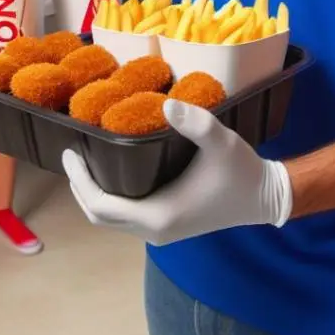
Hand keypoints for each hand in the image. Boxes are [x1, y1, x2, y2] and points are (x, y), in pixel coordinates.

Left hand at [62, 99, 292, 245]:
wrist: (265, 197)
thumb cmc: (242, 171)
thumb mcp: (220, 141)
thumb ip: (196, 123)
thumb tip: (168, 104)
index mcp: (159, 215)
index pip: (102, 206)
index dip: (80, 182)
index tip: (69, 154)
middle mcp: (154, 230)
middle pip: (100, 215)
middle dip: (80, 187)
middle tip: (70, 154)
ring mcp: (160, 230)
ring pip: (111, 218)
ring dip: (93, 192)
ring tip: (84, 159)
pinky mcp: (166, 224)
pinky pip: (125, 215)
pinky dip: (110, 197)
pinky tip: (109, 170)